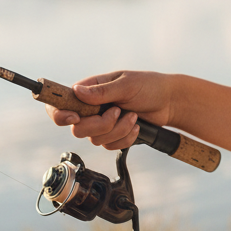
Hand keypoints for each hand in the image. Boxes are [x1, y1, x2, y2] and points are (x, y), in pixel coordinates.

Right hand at [45, 70, 176, 150]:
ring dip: (118, 130)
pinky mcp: (112, 135)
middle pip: (78, 129)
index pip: (61, 103)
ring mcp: (101, 123)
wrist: (169, 102)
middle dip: (101, 125)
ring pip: (95, 140)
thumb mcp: (127, 84)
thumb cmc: (149, 86)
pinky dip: (125, 138)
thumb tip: (77, 91)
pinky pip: (110, 146)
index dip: (60, 114)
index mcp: (89, 90)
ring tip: (133, 116)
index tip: (75, 118)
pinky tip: (136, 126)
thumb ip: (102, 91)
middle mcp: (91, 108)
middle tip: (118, 111)